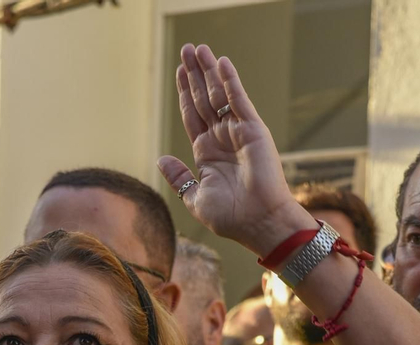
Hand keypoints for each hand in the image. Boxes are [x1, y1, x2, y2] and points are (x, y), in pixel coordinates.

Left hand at [157, 43, 312, 256]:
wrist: (258, 222)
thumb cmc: (230, 217)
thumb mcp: (195, 197)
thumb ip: (179, 178)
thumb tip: (161, 159)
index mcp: (207, 153)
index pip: (192, 115)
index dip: (184, 93)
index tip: (178, 71)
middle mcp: (222, 139)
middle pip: (203, 99)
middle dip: (194, 74)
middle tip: (186, 48)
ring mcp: (238, 132)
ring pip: (218, 95)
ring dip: (208, 71)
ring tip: (198, 48)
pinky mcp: (253, 130)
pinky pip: (238, 100)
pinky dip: (230, 81)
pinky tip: (221, 62)